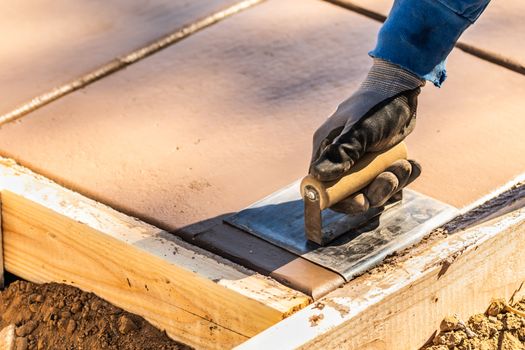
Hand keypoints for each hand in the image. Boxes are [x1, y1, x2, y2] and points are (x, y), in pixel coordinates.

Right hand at [310, 88, 421, 214]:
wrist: (401, 88)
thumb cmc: (376, 104)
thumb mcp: (360, 128)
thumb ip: (341, 152)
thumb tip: (318, 176)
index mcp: (326, 149)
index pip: (323, 186)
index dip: (340, 200)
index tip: (361, 202)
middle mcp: (339, 158)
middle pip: (349, 192)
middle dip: (372, 192)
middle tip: (390, 179)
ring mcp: (359, 161)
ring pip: (371, 188)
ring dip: (391, 183)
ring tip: (404, 164)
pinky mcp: (377, 161)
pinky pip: (387, 180)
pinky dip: (401, 177)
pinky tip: (411, 164)